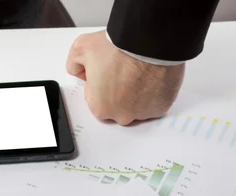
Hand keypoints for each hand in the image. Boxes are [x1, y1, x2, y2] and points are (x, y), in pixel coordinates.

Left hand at [66, 30, 184, 125]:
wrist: (149, 40)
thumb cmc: (118, 47)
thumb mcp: (80, 49)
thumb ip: (74, 64)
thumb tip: (79, 71)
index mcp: (99, 107)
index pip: (97, 100)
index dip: (101, 84)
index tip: (107, 73)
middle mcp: (121, 115)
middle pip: (117, 106)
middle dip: (119, 91)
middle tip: (124, 71)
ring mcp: (143, 113)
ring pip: (136, 106)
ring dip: (136, 93)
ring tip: (139, 72)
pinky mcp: (161, 106)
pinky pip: (155, 103)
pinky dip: (153, 92)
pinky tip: (151, 77)